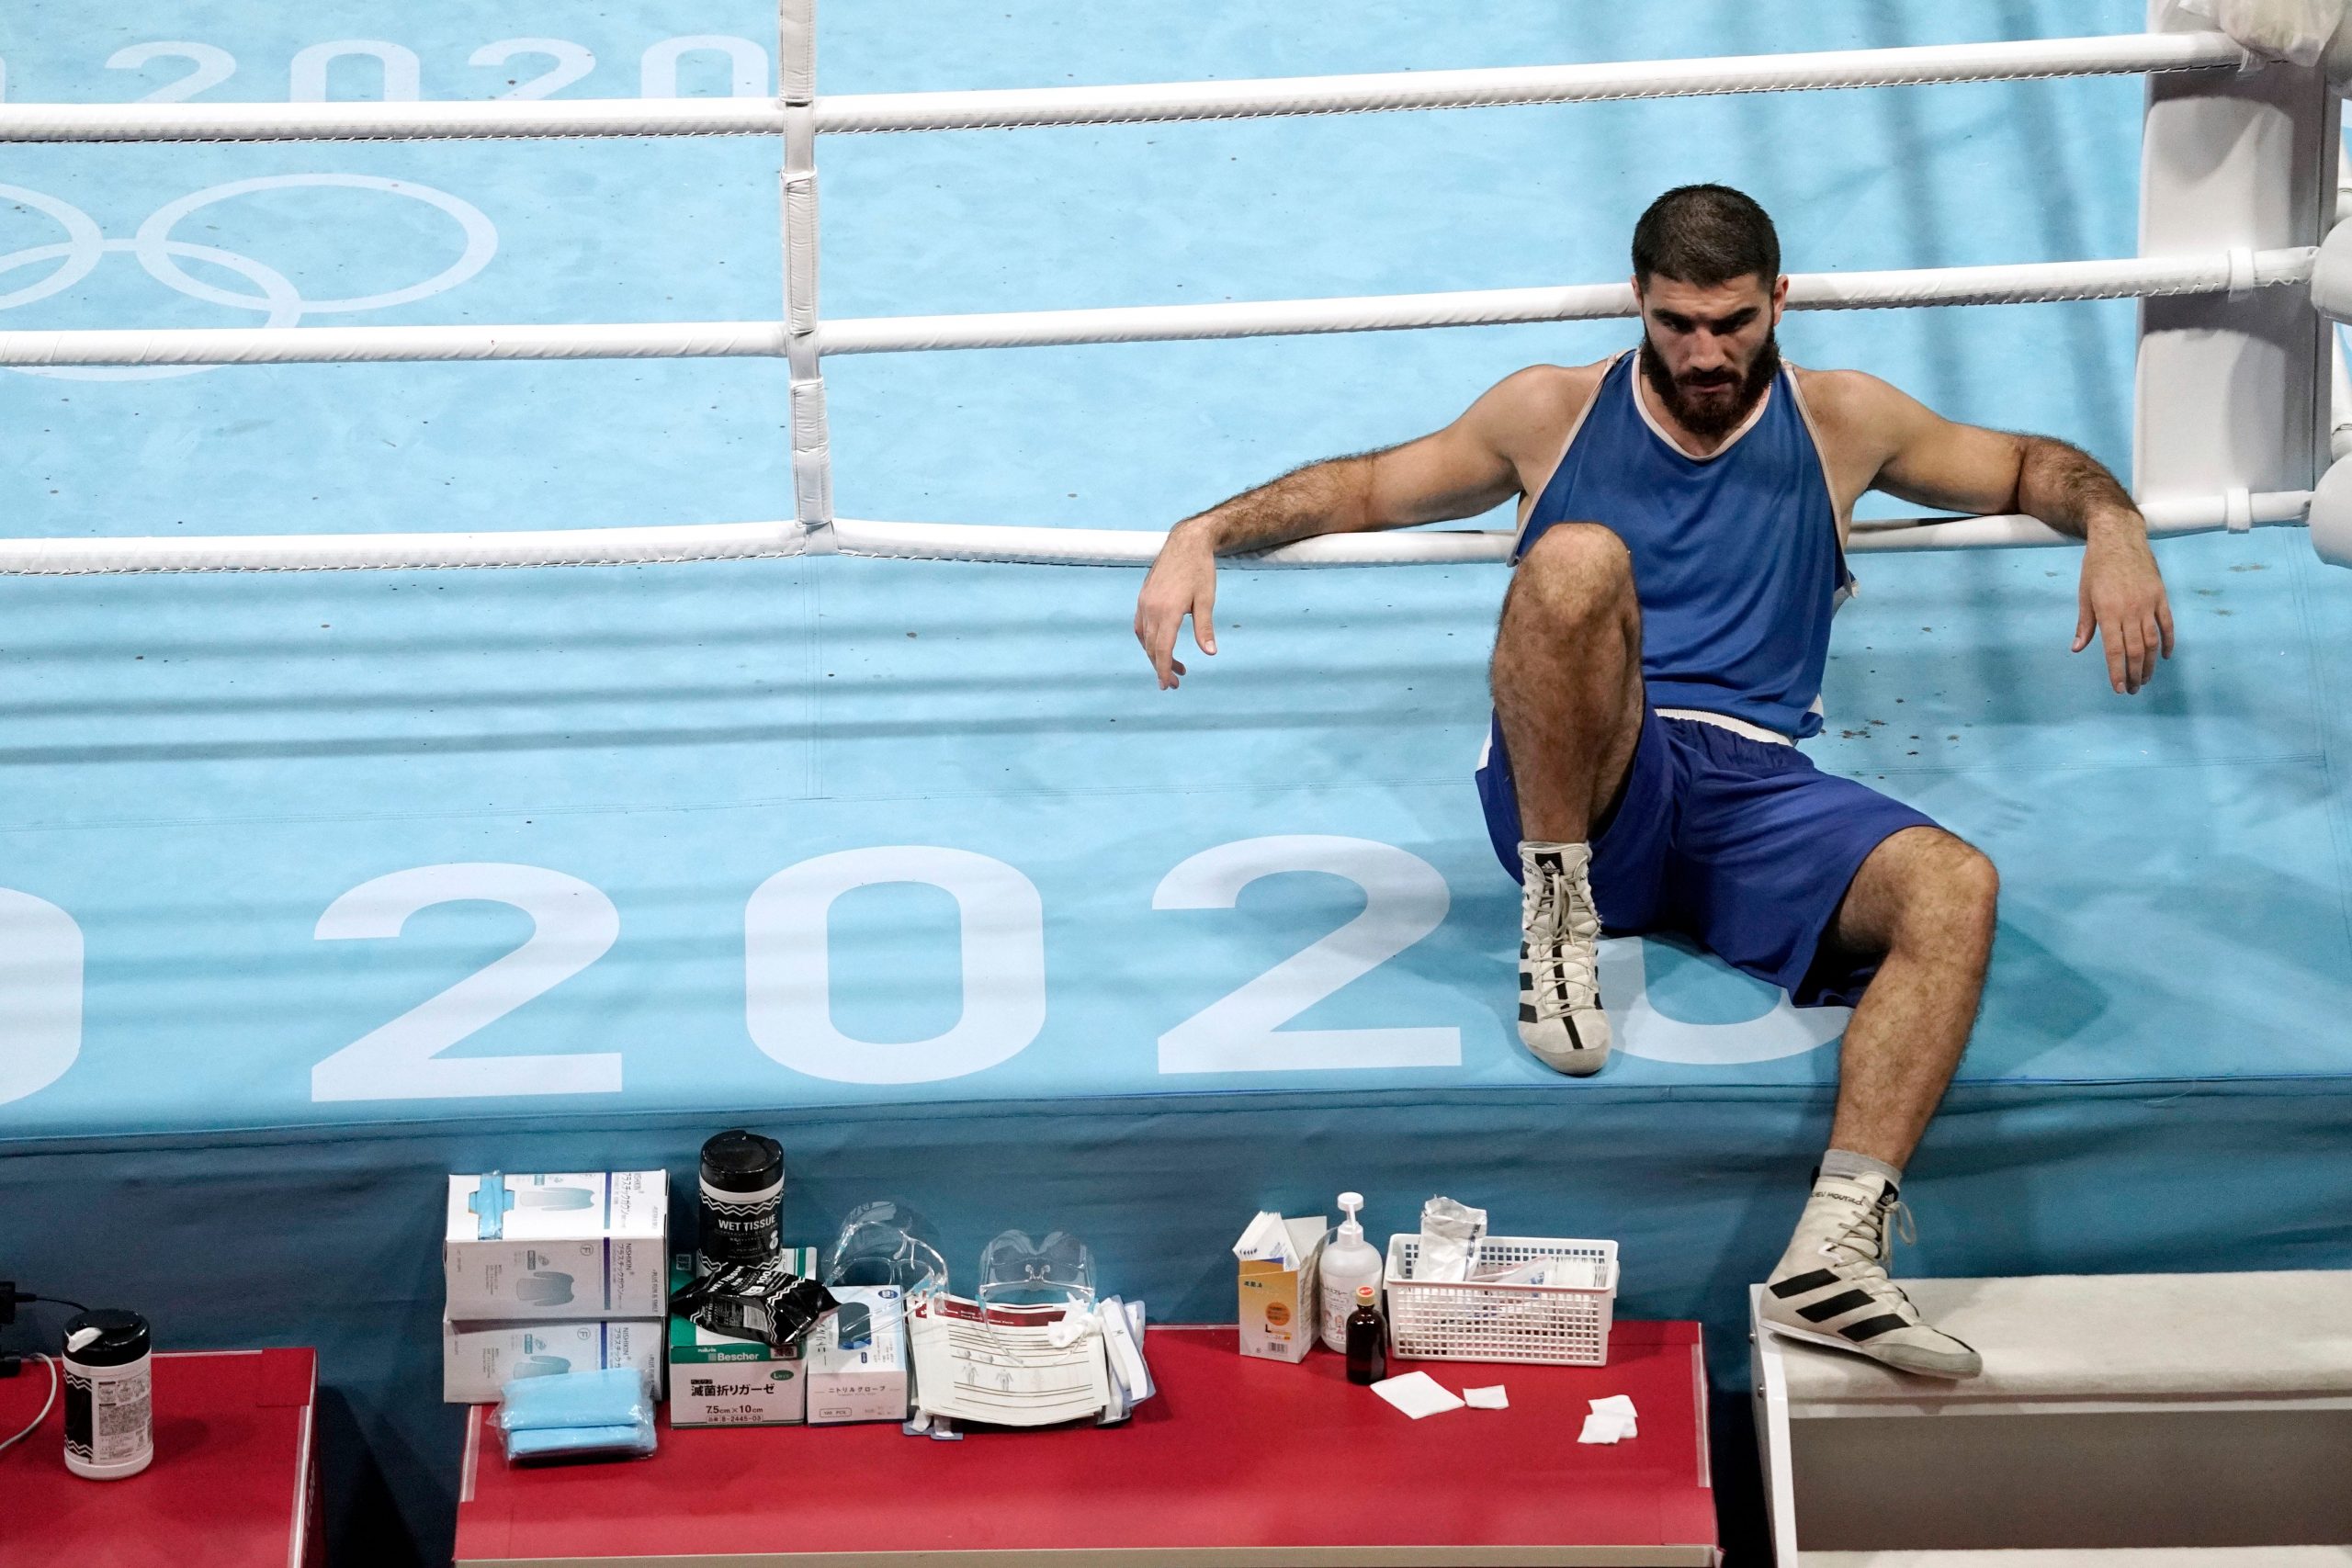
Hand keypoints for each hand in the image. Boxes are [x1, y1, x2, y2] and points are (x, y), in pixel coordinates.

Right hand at [1134, 526, 1218, 688]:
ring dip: (1156, 655)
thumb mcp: (1206, 599)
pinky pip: (1140, 626)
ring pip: (1145, 638)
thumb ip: (1205, 628)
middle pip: (1152, 648)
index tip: (1168, 685)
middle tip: (1176, 683)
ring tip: (1173, 667)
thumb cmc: (1200, 570)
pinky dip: (1148, 640)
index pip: (1163, 650)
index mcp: (1167, 611)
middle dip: (1162, 668)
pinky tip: (1158, 645)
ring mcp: (1144, 603)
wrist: (1186, 542)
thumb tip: (1210, 653)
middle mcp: (1151, 609)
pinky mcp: (1143, 597)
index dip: (1165, 670)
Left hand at [2074, 521, 2173, 693]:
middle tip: (2132, 689)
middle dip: (2134, 673)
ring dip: (2149, 663)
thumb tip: (2078, 648)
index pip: (2115, 650)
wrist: (2119, 538)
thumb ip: (2085, 624)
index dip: (2117, 671)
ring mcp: (2149, 603)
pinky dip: (2168, 642)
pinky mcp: (2161, 596)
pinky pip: (2168, 624)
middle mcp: (2131, 610)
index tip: (2118, 688)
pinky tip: (2164, 656)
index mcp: (2109, 611)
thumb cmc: (2097, 566)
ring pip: (2152, 641)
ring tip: (2145, 678)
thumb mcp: (2084, 594)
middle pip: (2135, 650)